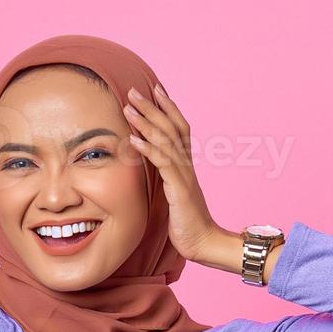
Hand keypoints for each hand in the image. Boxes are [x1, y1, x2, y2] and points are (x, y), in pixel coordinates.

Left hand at [122, 83, 222, 261]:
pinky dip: (147, 149)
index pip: (179, 127)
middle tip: (134, 90)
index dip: (168, 107)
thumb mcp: (174, 194)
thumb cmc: (187, 222)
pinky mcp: (179, 188)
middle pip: (171, 126)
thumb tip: (151, 167)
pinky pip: (163, 163)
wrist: (203, 241)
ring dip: (145, 122)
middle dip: (152, 107)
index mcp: (186, 164)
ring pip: (165, 140)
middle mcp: (187, 164)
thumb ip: (166, 177)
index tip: (155, 90)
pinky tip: (133, 140)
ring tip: (128, 108)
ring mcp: (184, 174)